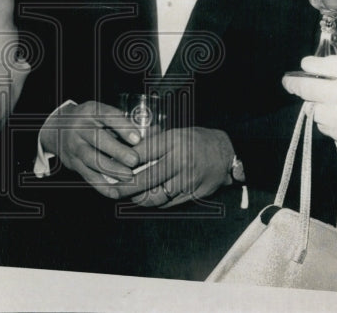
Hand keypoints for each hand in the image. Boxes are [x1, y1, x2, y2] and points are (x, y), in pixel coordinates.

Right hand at [41, 101, 143, 196]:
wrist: (58, 129)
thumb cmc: (90, 121)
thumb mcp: (102, 114)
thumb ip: (125, 124)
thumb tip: (154, 133)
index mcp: (91, 111)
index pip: (107, 116)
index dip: (122, 127)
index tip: (138, 138)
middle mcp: (80, 128)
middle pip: (98, 139)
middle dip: (117, 151)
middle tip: (134, 160)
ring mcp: (75, 147)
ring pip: (92, 159)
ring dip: (111, 169)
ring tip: (128, 176)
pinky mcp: (74, 164)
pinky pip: (88, 176)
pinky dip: (102, 186)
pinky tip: (115, 192)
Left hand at [115, 127, 233, 207]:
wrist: (226, 154)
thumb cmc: (196, 141)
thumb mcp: (175, 133)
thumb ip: (153, 143)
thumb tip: (128, 152)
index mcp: (172, 141)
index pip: (141, 153)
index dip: (123, 163)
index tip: (110, 168)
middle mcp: (179, 160)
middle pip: (145, 178)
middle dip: (125, 187)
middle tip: (112, 191)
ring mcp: (187, 179)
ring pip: (156, 195)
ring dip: (140, 198)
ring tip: (129, 196)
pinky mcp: (193, 193)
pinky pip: (169, 202)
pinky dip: (156, 202)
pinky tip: (147, 199)